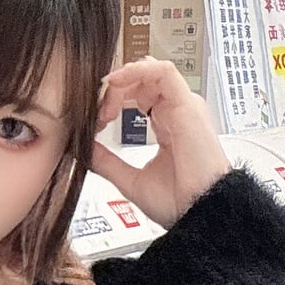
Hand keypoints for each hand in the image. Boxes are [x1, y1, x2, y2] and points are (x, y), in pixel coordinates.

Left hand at [91, 57, 231, 228]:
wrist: (200, 213)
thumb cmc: (178, 203)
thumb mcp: (130, 180)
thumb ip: (107, 161)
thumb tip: (84, 147)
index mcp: (167, 125)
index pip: (138, 95)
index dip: (112, 101)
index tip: (95, 122)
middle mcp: (176, 111)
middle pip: (141, 80)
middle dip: (113, 91)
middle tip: (97, 115)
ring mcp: (183, 106)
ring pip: (149, 71)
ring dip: (121, 83)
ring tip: (106, 107)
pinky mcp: (187, 104)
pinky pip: (162, 71)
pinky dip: (136, 71)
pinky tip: (117, 83)